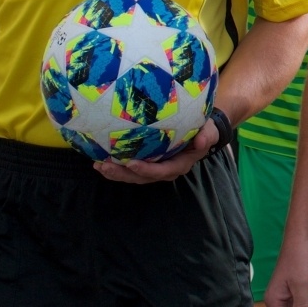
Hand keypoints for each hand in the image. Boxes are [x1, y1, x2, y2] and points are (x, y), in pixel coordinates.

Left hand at [93, 118, 216, 183]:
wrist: (199, 129)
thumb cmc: (203, 129)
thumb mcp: (209, 130)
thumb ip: (208, 135)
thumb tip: (202, 142)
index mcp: (180, 164)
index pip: (163, 171)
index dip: (147, 170)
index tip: (132, 163)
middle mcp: (165, 170)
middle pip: (142, 177)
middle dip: (123, 174)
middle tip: (105, 166)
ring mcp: (154, 167)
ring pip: (133, 176)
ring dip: (115, 172)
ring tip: (98, 165)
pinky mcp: (145, 162)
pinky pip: (129, 169)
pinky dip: (115, 166)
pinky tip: (99, 161)